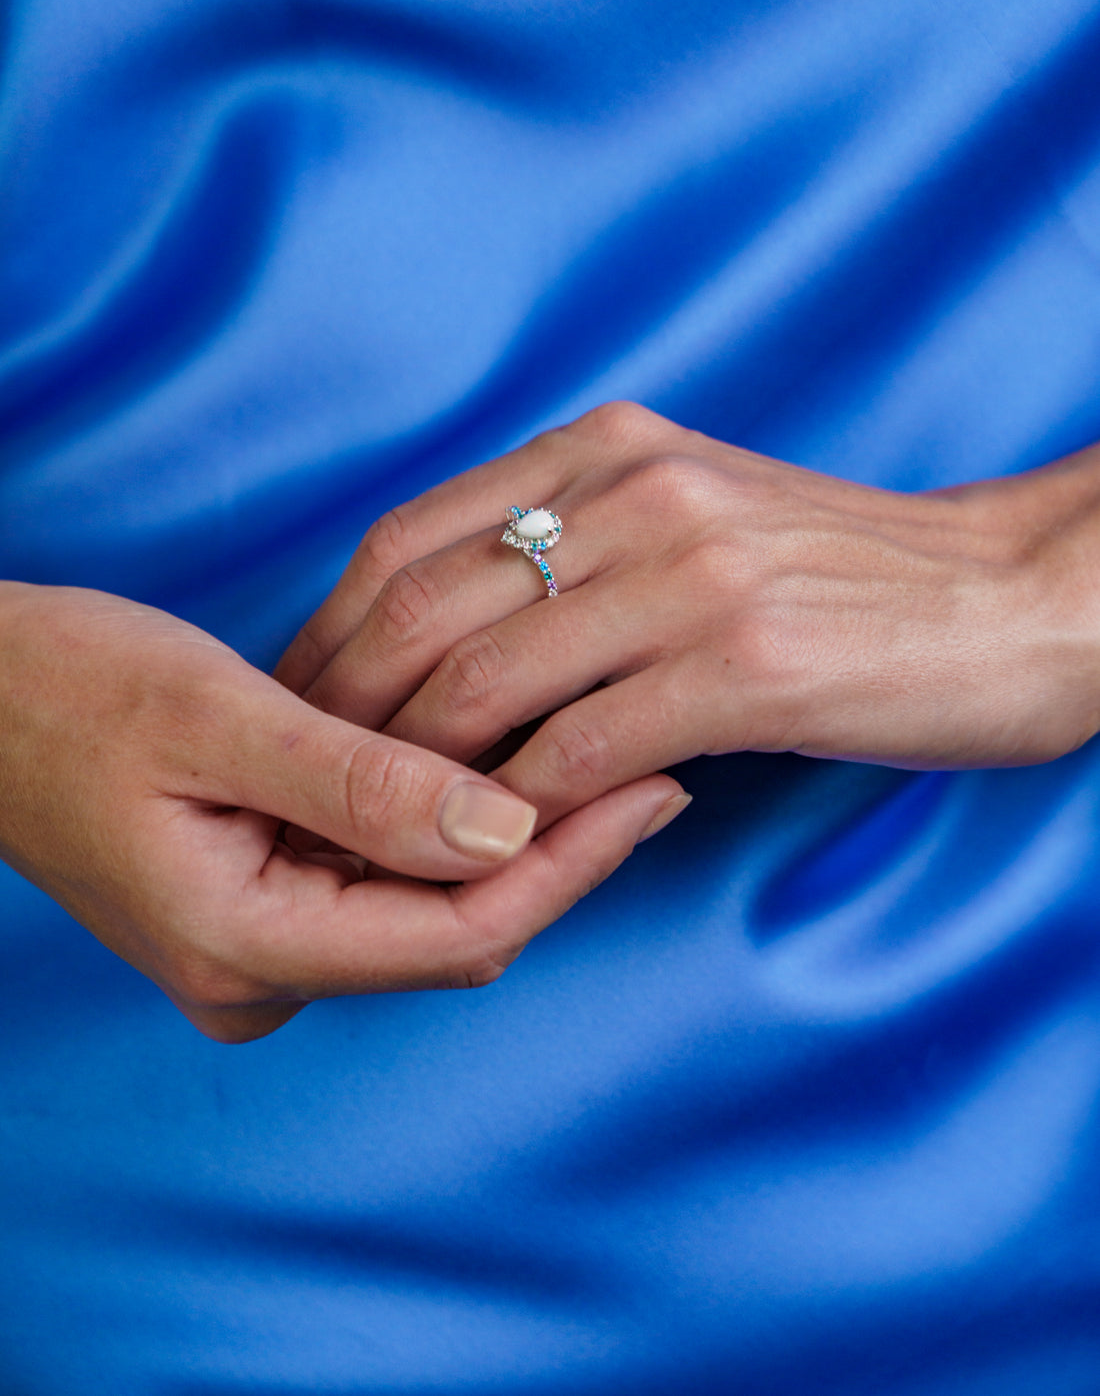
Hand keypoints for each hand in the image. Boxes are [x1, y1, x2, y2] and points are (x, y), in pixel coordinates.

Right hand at [0, 582, 684, 1040]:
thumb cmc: (68, 692)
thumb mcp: (215, 717)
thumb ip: (361, 784)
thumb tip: (509, 830)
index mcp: (247, 946)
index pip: (459, 933)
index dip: (569, 864)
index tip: (655, 783)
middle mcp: (262, 974)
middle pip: (456, 930)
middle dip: (555, 851)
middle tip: (646, 754)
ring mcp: (263, 946)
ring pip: (428, 907)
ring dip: (509, 834)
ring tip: (594, 748)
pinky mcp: (267, 903)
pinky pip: (386, 879)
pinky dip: (447, 824)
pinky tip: (497, 759)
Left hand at [277, 402, 1099, 828]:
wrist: (1008, 599)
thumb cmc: (838, 572)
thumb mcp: (691, 506)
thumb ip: (573, 535)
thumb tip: (447, 625)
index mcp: (605, 449)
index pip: (406, 539)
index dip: (329, 634)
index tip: (301, 708)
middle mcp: (634, 493)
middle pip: (420, 612)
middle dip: (341, 715)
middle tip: (312, 789)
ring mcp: (688, 575)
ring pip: (485, 689)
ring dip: (417, 779)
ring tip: (393, 834)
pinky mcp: (744, 667)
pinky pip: (580, 756)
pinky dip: (520, 812)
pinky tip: (506, 845)